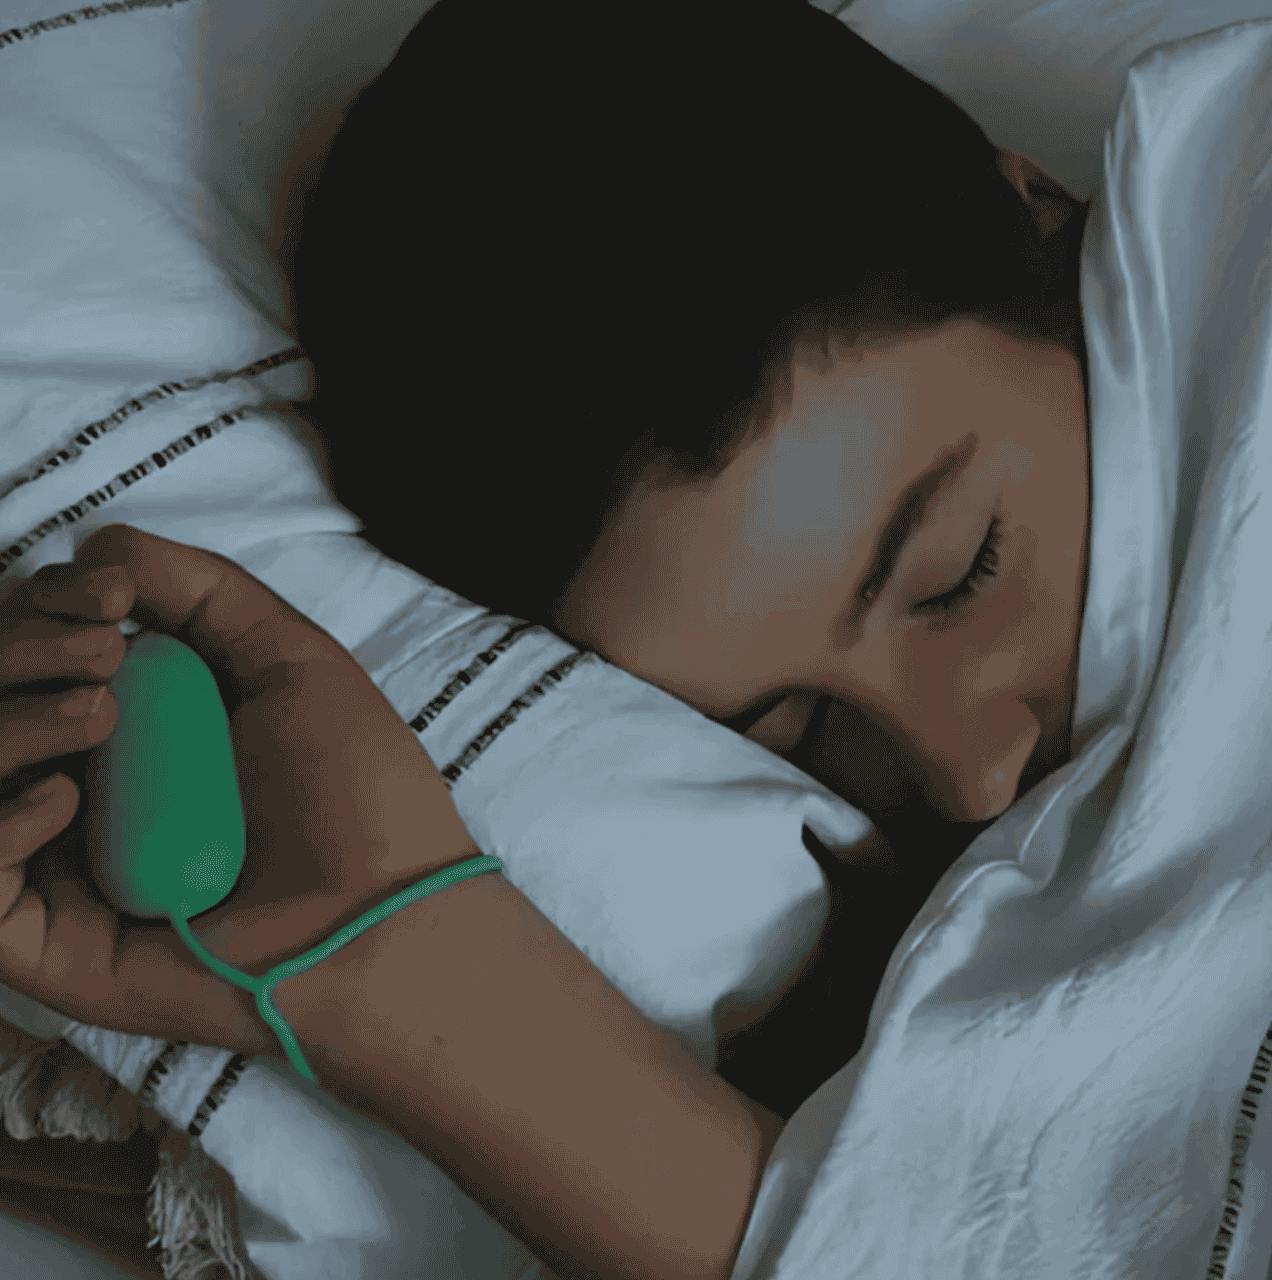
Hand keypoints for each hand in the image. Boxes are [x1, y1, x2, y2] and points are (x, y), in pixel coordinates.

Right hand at [0, 524, 480, 1058]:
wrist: (384, 912)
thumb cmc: (354, 786)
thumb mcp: (290, 660)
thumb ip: (203, 591)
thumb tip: (97, 547)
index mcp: (134, 726)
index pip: (38, 650)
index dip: (49, 605)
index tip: (106, 594)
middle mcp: (85, 787)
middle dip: (18, 648)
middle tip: (100, 653)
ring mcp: (62, 865)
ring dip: (7, 722)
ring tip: (95, 715)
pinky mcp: (48, 943)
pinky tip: (57, 799)